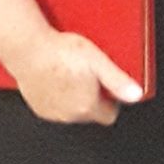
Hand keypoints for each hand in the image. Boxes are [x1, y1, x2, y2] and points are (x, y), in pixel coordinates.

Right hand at [13, 30, 143, 123]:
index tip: (108, 87)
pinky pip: (55, 107)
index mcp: (86, 106)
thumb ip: (118, 81)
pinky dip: (57, 97)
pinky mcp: (38, 107)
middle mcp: (69, 115)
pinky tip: (56, 78)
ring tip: (71, 74)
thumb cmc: (59, 52)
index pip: (109, 115)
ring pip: (72, 111)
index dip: (112, 100)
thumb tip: (135, 94)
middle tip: (88, 75)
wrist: (28, 48)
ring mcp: (52, 113)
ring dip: (74, 98)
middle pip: (90, 113)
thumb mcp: (97, 60)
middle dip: (93, 97)